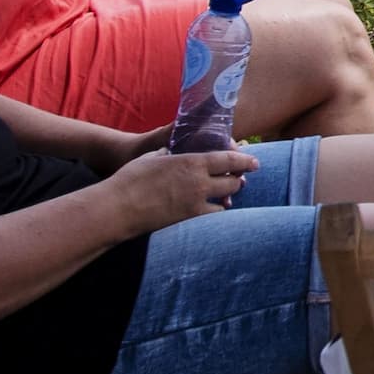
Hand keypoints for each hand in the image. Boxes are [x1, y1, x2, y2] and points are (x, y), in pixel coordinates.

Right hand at [109, 140, 253, 235]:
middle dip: (239, 180)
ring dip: (229, 196)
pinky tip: (213, 209)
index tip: (254, 162)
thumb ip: (168, 154)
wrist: (119, 208)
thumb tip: (172, 154)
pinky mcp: (189, 220)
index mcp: (192, 162)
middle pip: (233, 182)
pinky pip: (212, 215)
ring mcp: (196, 203)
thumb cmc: (131, 179)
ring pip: (226, 200)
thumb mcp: (152, 157)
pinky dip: (216, 211)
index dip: (245, 161)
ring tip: (228, 194)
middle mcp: (199, 183)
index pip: (229, 160)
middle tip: (241, 179)